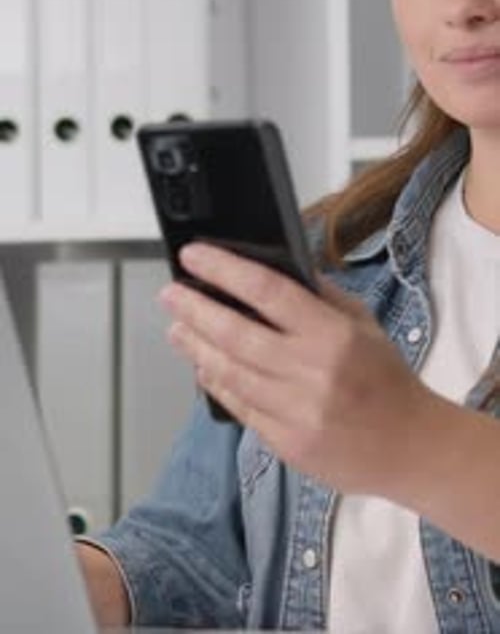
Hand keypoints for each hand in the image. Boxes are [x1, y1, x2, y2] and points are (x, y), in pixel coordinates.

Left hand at [161, 242, 431, 497]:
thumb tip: (272, 271)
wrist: (409, 446)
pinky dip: (214, 382)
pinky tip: (201, 365)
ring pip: (229, 372)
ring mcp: (295, 411)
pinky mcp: (285, 443)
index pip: (267, 292)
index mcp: (332, 335)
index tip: (195, 256)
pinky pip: (239, 406)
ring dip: (196, 346)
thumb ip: (319, 297)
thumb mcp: (362, 324)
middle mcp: (310, 371)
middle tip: (171, 293)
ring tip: (177, 326)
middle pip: (235, 334)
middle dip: (195, 309)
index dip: (224, 270)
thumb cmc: (386, 379)